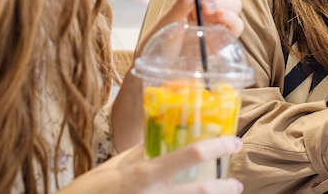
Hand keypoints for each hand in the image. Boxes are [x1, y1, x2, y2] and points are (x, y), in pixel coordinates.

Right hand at [60, 137, 243, 193]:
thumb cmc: (91, 190)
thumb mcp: (116, 165)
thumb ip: (141, 152)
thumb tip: (163, 138)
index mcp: (146, 173)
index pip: (191, 155)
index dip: (217, 147)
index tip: (233, 142)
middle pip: (202, 192)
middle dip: (224, 187)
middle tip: (237, 183)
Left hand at [143, 0, 243, 42]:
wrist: (164, 70)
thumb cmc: (162, 43)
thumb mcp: (168, 23)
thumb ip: (179, 5)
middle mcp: (210, 3)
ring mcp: (220, 20)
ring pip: (234, 2)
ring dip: (222, 1)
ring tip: (206, 9)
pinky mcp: (226, 37)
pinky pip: (237, 24)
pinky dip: (232, 18)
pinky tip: (220, 17)